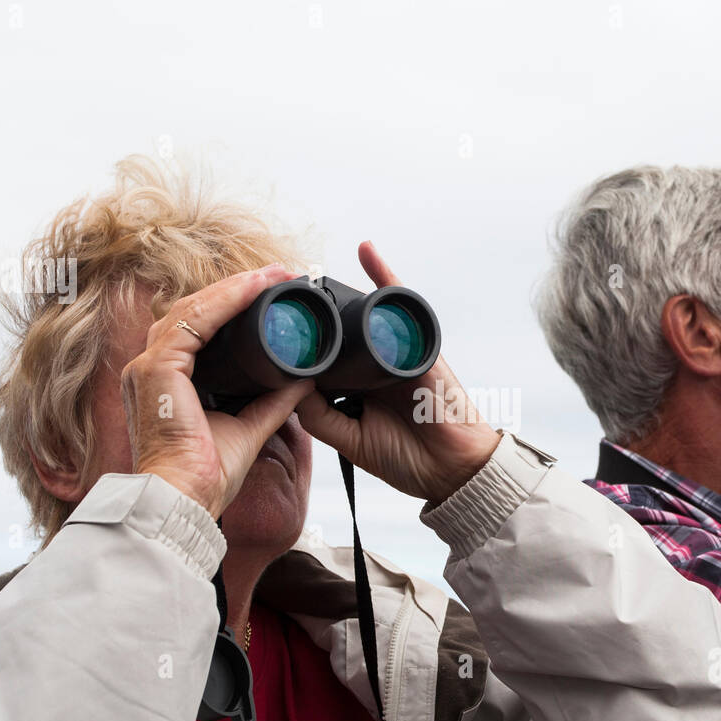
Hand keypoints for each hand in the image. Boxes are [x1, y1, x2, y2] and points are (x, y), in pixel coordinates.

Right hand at [122, 266, 317, 518]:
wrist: (185, 500)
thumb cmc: (205, 476)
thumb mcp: (248, 429)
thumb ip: (273, 402)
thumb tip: (304, 380)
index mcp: (165, 381)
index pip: (197, 329)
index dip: (232, 306)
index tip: (269, 292)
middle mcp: (149, 369)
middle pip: (194, 313)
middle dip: (236, 290)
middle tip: (277, 275)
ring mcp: (148, 367)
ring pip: (194, 310)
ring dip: (235, 288)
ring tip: (272, 275)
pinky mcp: (156, 370)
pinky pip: (194, 323)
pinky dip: (225, 302)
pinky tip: (252, 288)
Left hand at [295, 242, 500, 503]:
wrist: (451, 470)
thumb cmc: (407, 458)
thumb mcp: (350, 440)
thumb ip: (319, 416)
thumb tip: (288, 383)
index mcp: (356, 388)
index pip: (324, 359)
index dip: (301, 347)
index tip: (269, 333)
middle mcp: (373, 366)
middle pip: (340, 334)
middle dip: (315, 319)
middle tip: (281, 296)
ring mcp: (396, 352)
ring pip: (363, 315)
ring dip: (339, 296)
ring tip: (310, 275)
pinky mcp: (418, 345)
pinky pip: (400, 304)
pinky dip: (384, 276)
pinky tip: (365, 250)